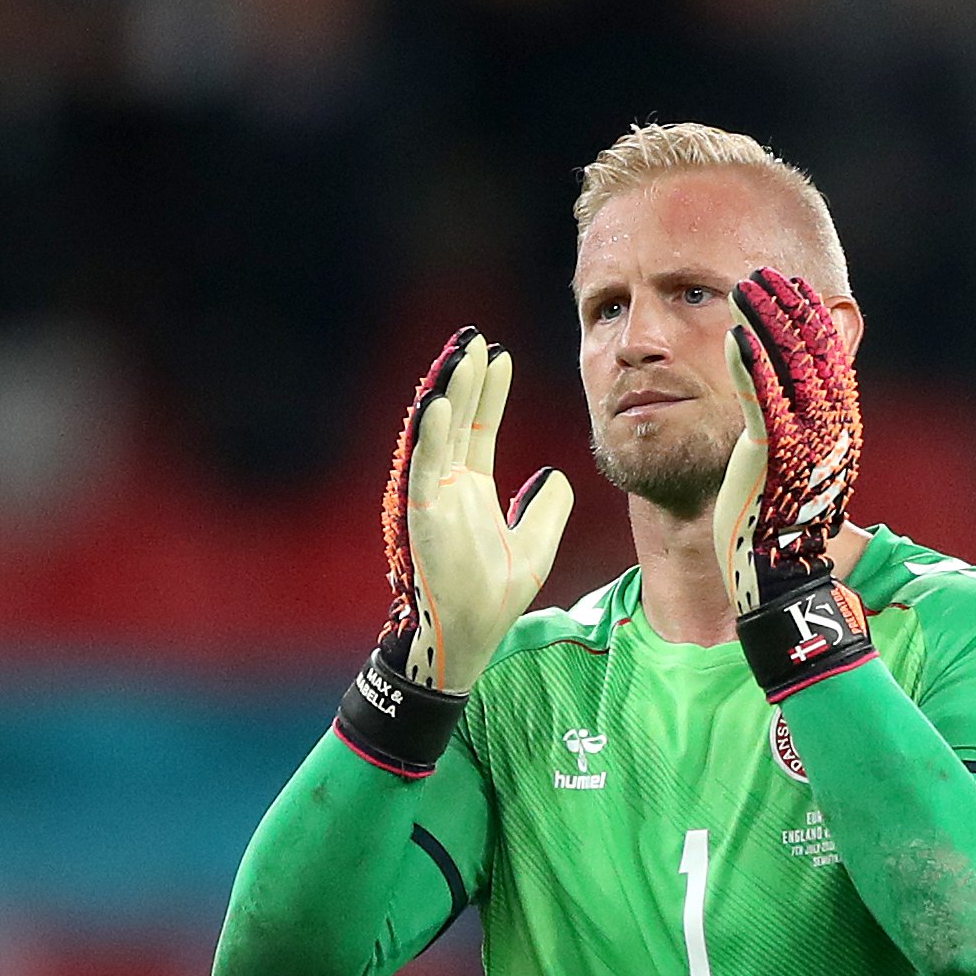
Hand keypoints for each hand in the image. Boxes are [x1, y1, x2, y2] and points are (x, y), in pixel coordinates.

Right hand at [380, 327, 573, 693]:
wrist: (468, 640)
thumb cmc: (492, 598)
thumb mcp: (536, 547)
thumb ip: (548, 510)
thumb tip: (555, 475)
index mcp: (471, 488)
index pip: (480, 426)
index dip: (489, 390)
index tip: (499, 353)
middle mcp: (447, 486)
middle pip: (457, 419)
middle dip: (466, 377)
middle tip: (474, 336)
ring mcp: (431, 499)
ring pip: (436, 434)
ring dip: (445, 393)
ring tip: (458, 355)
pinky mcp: (420, 517)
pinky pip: (422, 470)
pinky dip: (429, 438)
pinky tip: (438, 404)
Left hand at [715, 269, 862, 616]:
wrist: (775, 577)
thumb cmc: (775, 523)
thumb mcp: (794, 467)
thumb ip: (797, 427)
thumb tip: (794, 395)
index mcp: (839, 430)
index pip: (830, 357)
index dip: (811, 316)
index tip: (790, 284)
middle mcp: (831, 431)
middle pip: (814, 351)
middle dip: (789, 306)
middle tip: (763, 272)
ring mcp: (804, 443)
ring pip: (790, 367)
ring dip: (767, 320)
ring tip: (745, 287)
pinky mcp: (773, 457)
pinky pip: (764, 401)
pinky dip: (752, 364)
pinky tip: (735, 334)